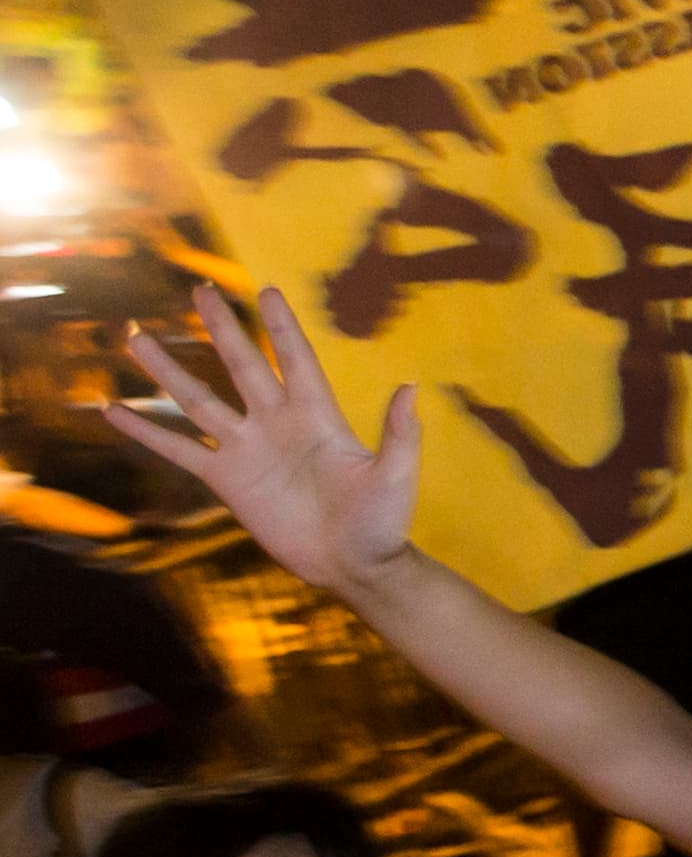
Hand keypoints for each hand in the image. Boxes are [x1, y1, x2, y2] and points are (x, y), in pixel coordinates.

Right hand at [109, 286, 421, 597]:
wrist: (353, 566)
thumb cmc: (381, 521)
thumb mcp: (395, 475)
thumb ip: (399, 433)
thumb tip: (411, 387)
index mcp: (318, 416)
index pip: (296, 359)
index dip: (281, 327)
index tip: (266, 290)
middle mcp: (277, 423)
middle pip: (242, 365)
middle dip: (222, 328)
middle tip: (199, 290)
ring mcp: (248, 449)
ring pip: (199, 400)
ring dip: (168, 370)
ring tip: (138, 338)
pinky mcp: (226, 479)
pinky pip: (179, 450)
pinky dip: (148, 432)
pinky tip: (116, 411)